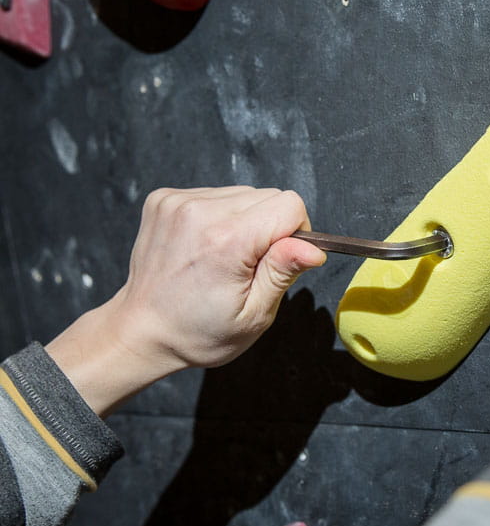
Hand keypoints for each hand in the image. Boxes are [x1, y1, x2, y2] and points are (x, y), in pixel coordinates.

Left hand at [46, 186, 325, 415]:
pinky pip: (216, 194)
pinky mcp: (164, 198)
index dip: (295, 234)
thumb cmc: (198, 332)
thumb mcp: (254, 316)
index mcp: (227, 241)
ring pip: (244, 194)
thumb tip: (314, 248)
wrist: (140, 330)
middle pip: (269, 196)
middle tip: (245, 265)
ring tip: (221, 257)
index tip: (275, 261)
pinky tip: (204, 246)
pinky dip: (219, 216)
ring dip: (244, 221)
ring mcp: (177, 202)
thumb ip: (283, 273)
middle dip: (269, 228)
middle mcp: (200, 212)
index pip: (290, 205)